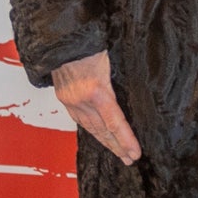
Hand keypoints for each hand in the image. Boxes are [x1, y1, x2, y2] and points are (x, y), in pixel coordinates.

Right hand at [51, 50, 142, 164]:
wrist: (62, 38)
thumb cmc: (88, 43)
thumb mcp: (111, 60)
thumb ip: (118, 82)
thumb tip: (134, 97)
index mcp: (96, 90)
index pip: (115, 122)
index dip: (126, 140)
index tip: (135, 153)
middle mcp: (81, 100)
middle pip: (102, 130)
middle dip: (117, 146)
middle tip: (130, 159)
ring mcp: (71, 100)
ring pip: (90, 128)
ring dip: (105, 142)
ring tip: (118, 152)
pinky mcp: (64, 98)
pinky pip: (79, 119)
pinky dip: (91, 130)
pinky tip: (98, 135)